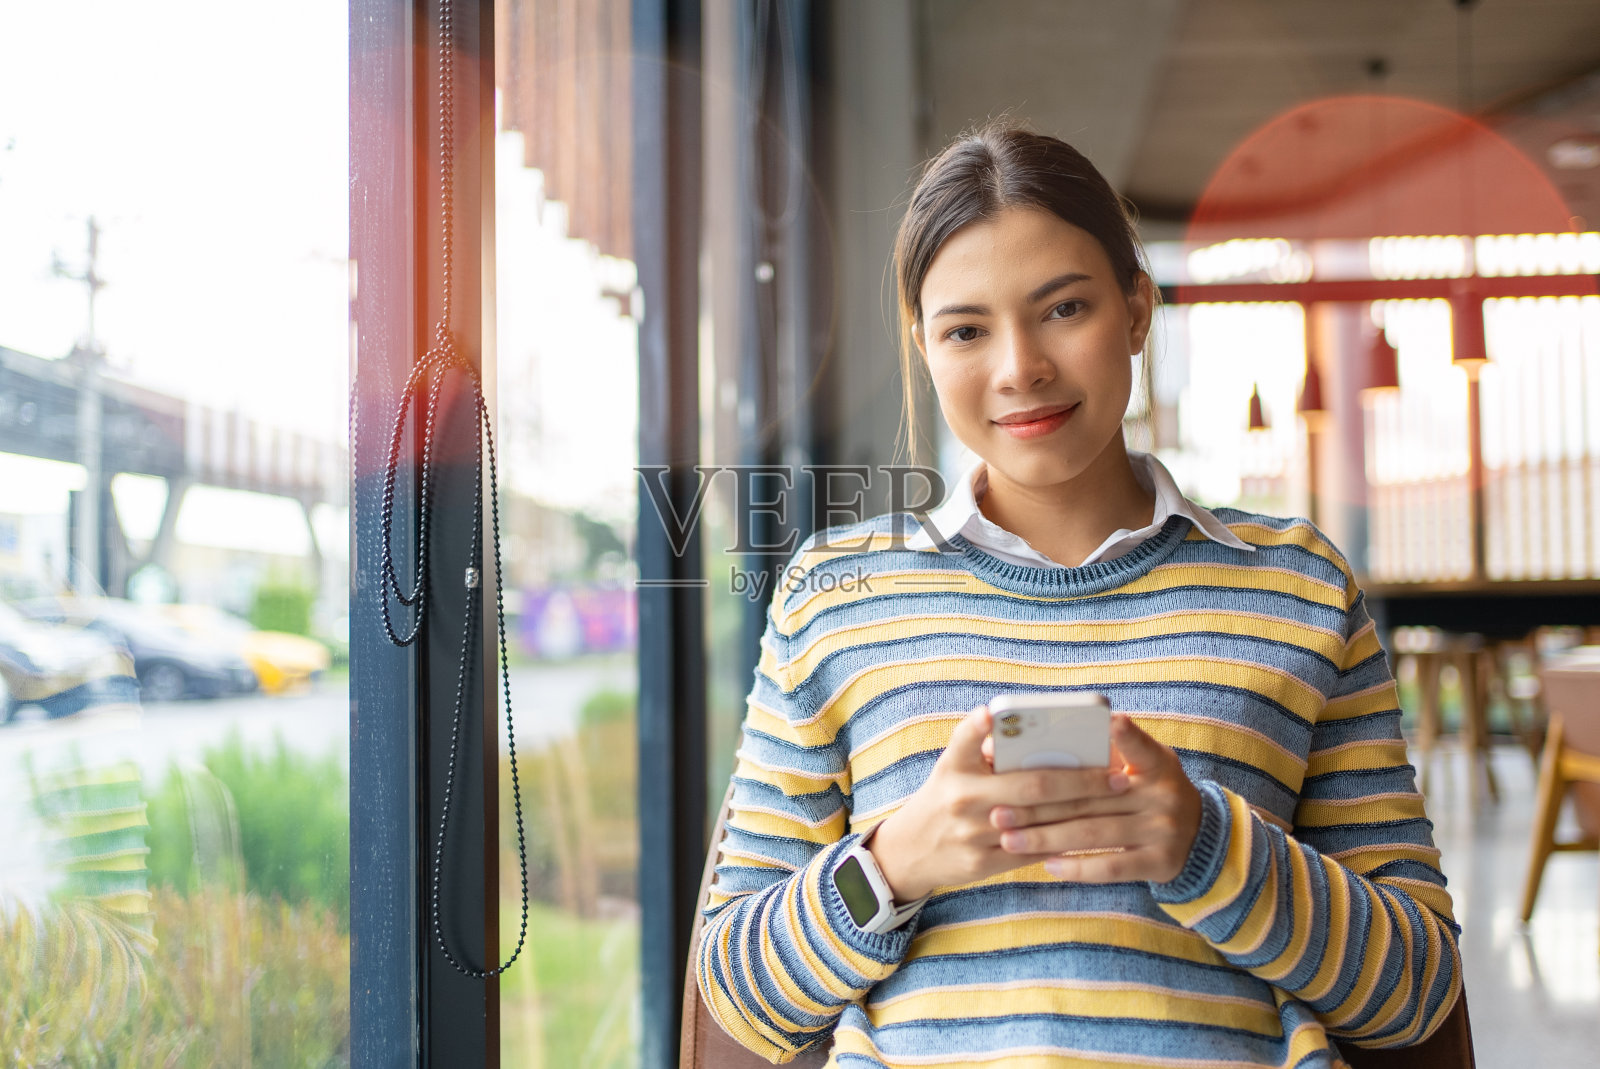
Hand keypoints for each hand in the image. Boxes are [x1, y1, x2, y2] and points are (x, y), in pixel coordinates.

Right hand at [868, 704, 1130, 901]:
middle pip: (1031, 787)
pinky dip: (1064, 842)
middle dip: (1080, 780)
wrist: (909, 851)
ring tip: (1116, 803)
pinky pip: (1032, 852)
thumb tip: (1034, 729)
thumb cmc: (945, 796)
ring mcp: (971, 834)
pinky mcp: (981, 864)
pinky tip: (1094, 833)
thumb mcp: (952, 766)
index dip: (981, 727)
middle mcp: (961, 798)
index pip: (967, 739)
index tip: (1002, 714)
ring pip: (1040, 822)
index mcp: (954, 766)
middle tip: (1118, 776)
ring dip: (1083, 812)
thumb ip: (982, 747)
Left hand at [991, 713, 1201, 883]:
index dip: (1124, 736)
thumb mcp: (1147, 766)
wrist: (1201, 838)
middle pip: (1091, 798)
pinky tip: (1048, 865)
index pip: (1138, 747)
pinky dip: (1078, 867)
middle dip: (1039, 804)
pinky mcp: (1159, 862)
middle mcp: (1163, 795)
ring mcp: (1163, 831)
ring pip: (1094, 833)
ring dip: (1047, 837)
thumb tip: (1040, 747)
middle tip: (999, 809)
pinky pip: (1112, 866)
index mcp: (1157, 764)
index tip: (1108, 721)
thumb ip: (1110, 755)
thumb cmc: (1153, 791)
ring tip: (1010, 838)